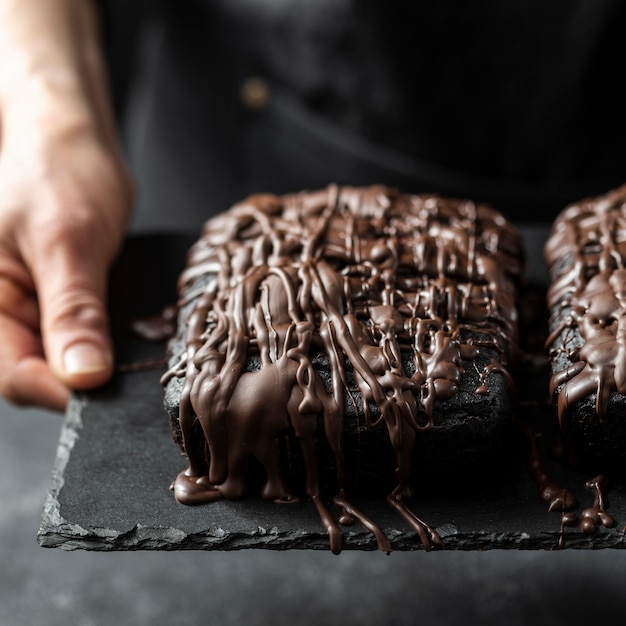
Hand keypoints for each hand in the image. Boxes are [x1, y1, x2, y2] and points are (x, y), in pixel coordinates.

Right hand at [0, 121, 132, 410]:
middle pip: (36, 374)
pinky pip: (78, 339)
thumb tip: (82, 376)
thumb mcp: (68, 240)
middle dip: (82, 382)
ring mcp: (28, 310)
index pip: (11, 374)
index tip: (106, 393)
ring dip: (96, 365)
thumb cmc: (58, 173)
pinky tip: (128, 340)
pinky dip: (104, 345)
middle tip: (130, 378)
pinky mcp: (56, 305)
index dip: (60, 391)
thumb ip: (73, 310)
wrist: (72, 144)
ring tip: (133, 357)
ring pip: (60, 362)